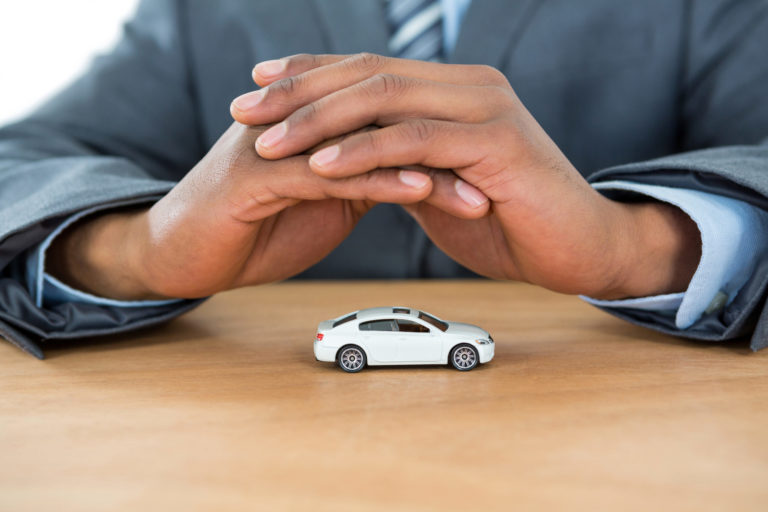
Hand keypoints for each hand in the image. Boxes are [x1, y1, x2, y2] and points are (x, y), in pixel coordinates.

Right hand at [47, 122, 488, 299]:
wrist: (181, 253)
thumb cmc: (251, 229)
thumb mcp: (318, 201)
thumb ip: (359, 179)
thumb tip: (409, 175)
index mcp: (313, 125)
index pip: (389, 119)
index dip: (442, 138)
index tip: (494, 166)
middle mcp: (297, 123)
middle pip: (385, 120)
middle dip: (446, 145)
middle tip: (501, 169)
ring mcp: (276, 144)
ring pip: (364, 143)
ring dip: (425, 164)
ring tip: (477, 185)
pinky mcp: (256, 176)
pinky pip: (328, 174)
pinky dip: (378, 181)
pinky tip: (419, 190)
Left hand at [230, 53, 700, 298]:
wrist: (578, 248)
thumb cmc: (509, 221)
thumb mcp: (439, 186)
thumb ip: (401, 164)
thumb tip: (354, 159)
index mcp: (452, 89)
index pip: (368, 68)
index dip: (310, 74)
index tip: (257, 87)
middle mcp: (468, 85)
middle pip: (368, 72)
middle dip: (298, 90)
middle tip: (243, 109)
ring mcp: (484, 107)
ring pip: (386, 96)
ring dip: (320, 118)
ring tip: (267, 140)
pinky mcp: (496, 142)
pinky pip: (416, 139)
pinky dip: (366, 150)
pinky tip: (324, 164)